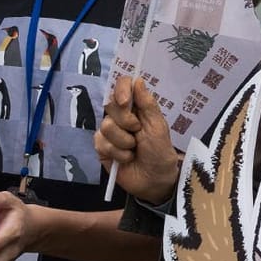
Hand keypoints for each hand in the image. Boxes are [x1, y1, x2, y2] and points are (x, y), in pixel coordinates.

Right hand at [94, 76, 182, 203]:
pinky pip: (101, 143)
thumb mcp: (158, 127)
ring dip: (124, 141)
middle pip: (111, 105)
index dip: (121, 89)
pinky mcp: (101, 148)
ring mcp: (109, 132)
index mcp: (137, 107)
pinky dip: (117, 152)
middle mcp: (121, 116)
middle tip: (138, 132)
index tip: (126, 102)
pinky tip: (126, 158)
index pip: (122, 86)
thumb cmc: (160, 151)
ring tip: (134, 149)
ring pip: (106, 126)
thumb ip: (147, 105)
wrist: (155, 179)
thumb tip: (138, 80)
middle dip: (127, 121)